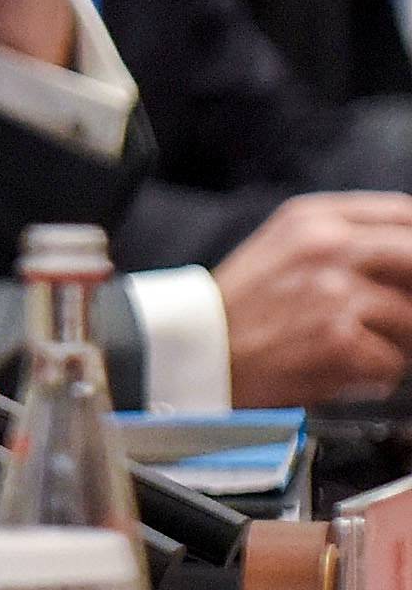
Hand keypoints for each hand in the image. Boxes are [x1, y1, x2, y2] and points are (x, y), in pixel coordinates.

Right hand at [215, 194, 411, 410]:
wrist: (198, 351)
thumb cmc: (242, 308)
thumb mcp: (282, 247)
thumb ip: (340, 237)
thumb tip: (406, 252)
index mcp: (313, 218)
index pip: (404, 215)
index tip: (408, 271)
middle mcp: (326, 246)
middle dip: (410, 295)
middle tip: (394, 315)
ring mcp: (333, 291)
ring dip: (395, 341)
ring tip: (356, 345)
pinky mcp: (338, 338)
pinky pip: (393, 362)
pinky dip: (374, 374)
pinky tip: (340, 367)